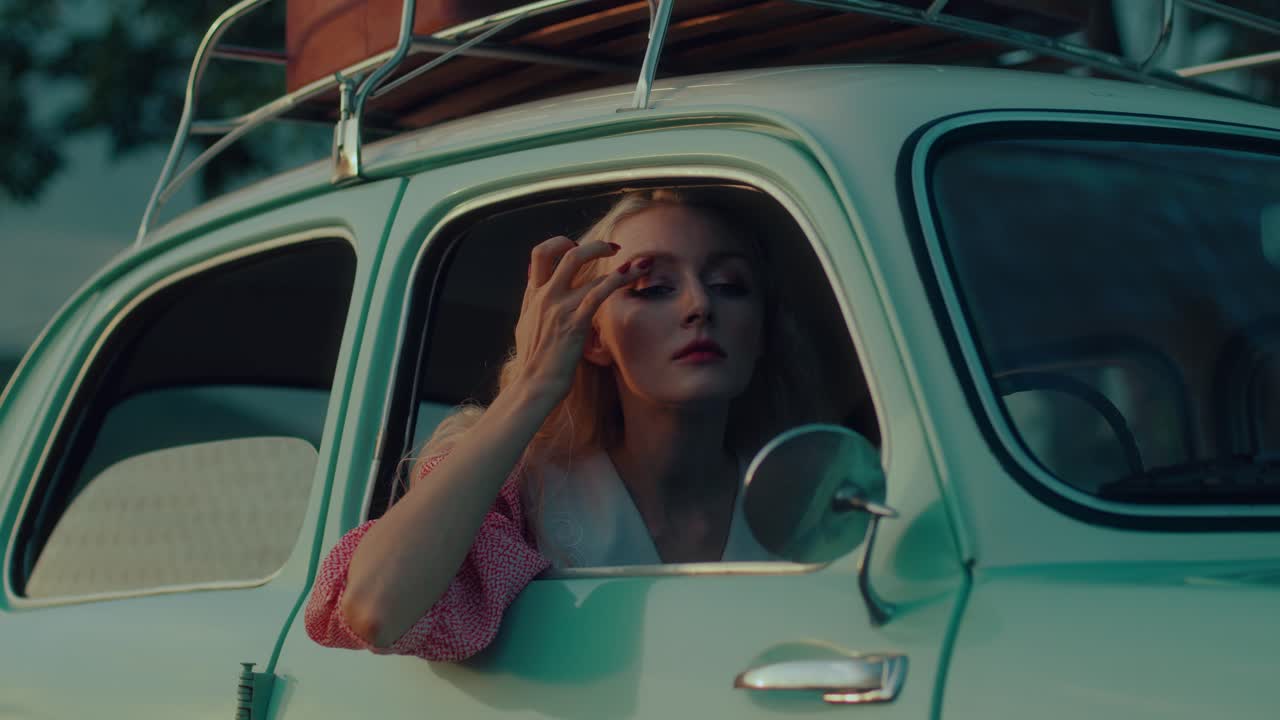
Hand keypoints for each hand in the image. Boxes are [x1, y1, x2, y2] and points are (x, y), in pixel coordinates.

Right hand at [511, 236, 649, 399]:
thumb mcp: (527, 327)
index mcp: (533, 296)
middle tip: (615, 249)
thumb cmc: (534, 362)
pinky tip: (633, 275)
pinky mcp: (574, 322)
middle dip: (594, 245)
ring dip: (618, 263)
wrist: (534, 385)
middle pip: (565, 252)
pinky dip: (617, 279)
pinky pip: (597, 292)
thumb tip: (541, 295)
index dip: (561, 243)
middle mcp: (544, 296)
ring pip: (585, 268)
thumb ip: (535, 307)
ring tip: (642, 264)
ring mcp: (558, 307)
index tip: (579, 248)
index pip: (541, 254)